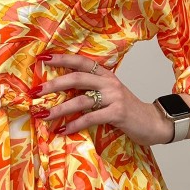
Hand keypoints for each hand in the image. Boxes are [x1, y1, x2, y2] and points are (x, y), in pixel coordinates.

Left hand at [30, 52, 173, 146]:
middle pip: (76, 78)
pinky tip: (63, 130)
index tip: (42, 58)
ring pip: (80, 99)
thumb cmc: (127, 110)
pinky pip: (90, 118)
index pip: (81, 62)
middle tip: (35, 91)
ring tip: (42, 115)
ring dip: (59, 109)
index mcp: (105, 74)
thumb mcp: (109, 95)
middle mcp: (109, 82)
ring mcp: (114, 97)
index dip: (61, 59)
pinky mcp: (117, 113)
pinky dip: (74, 125)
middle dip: (53, 85)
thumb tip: (61, 92)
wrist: (153, 122)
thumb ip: (90, 90)